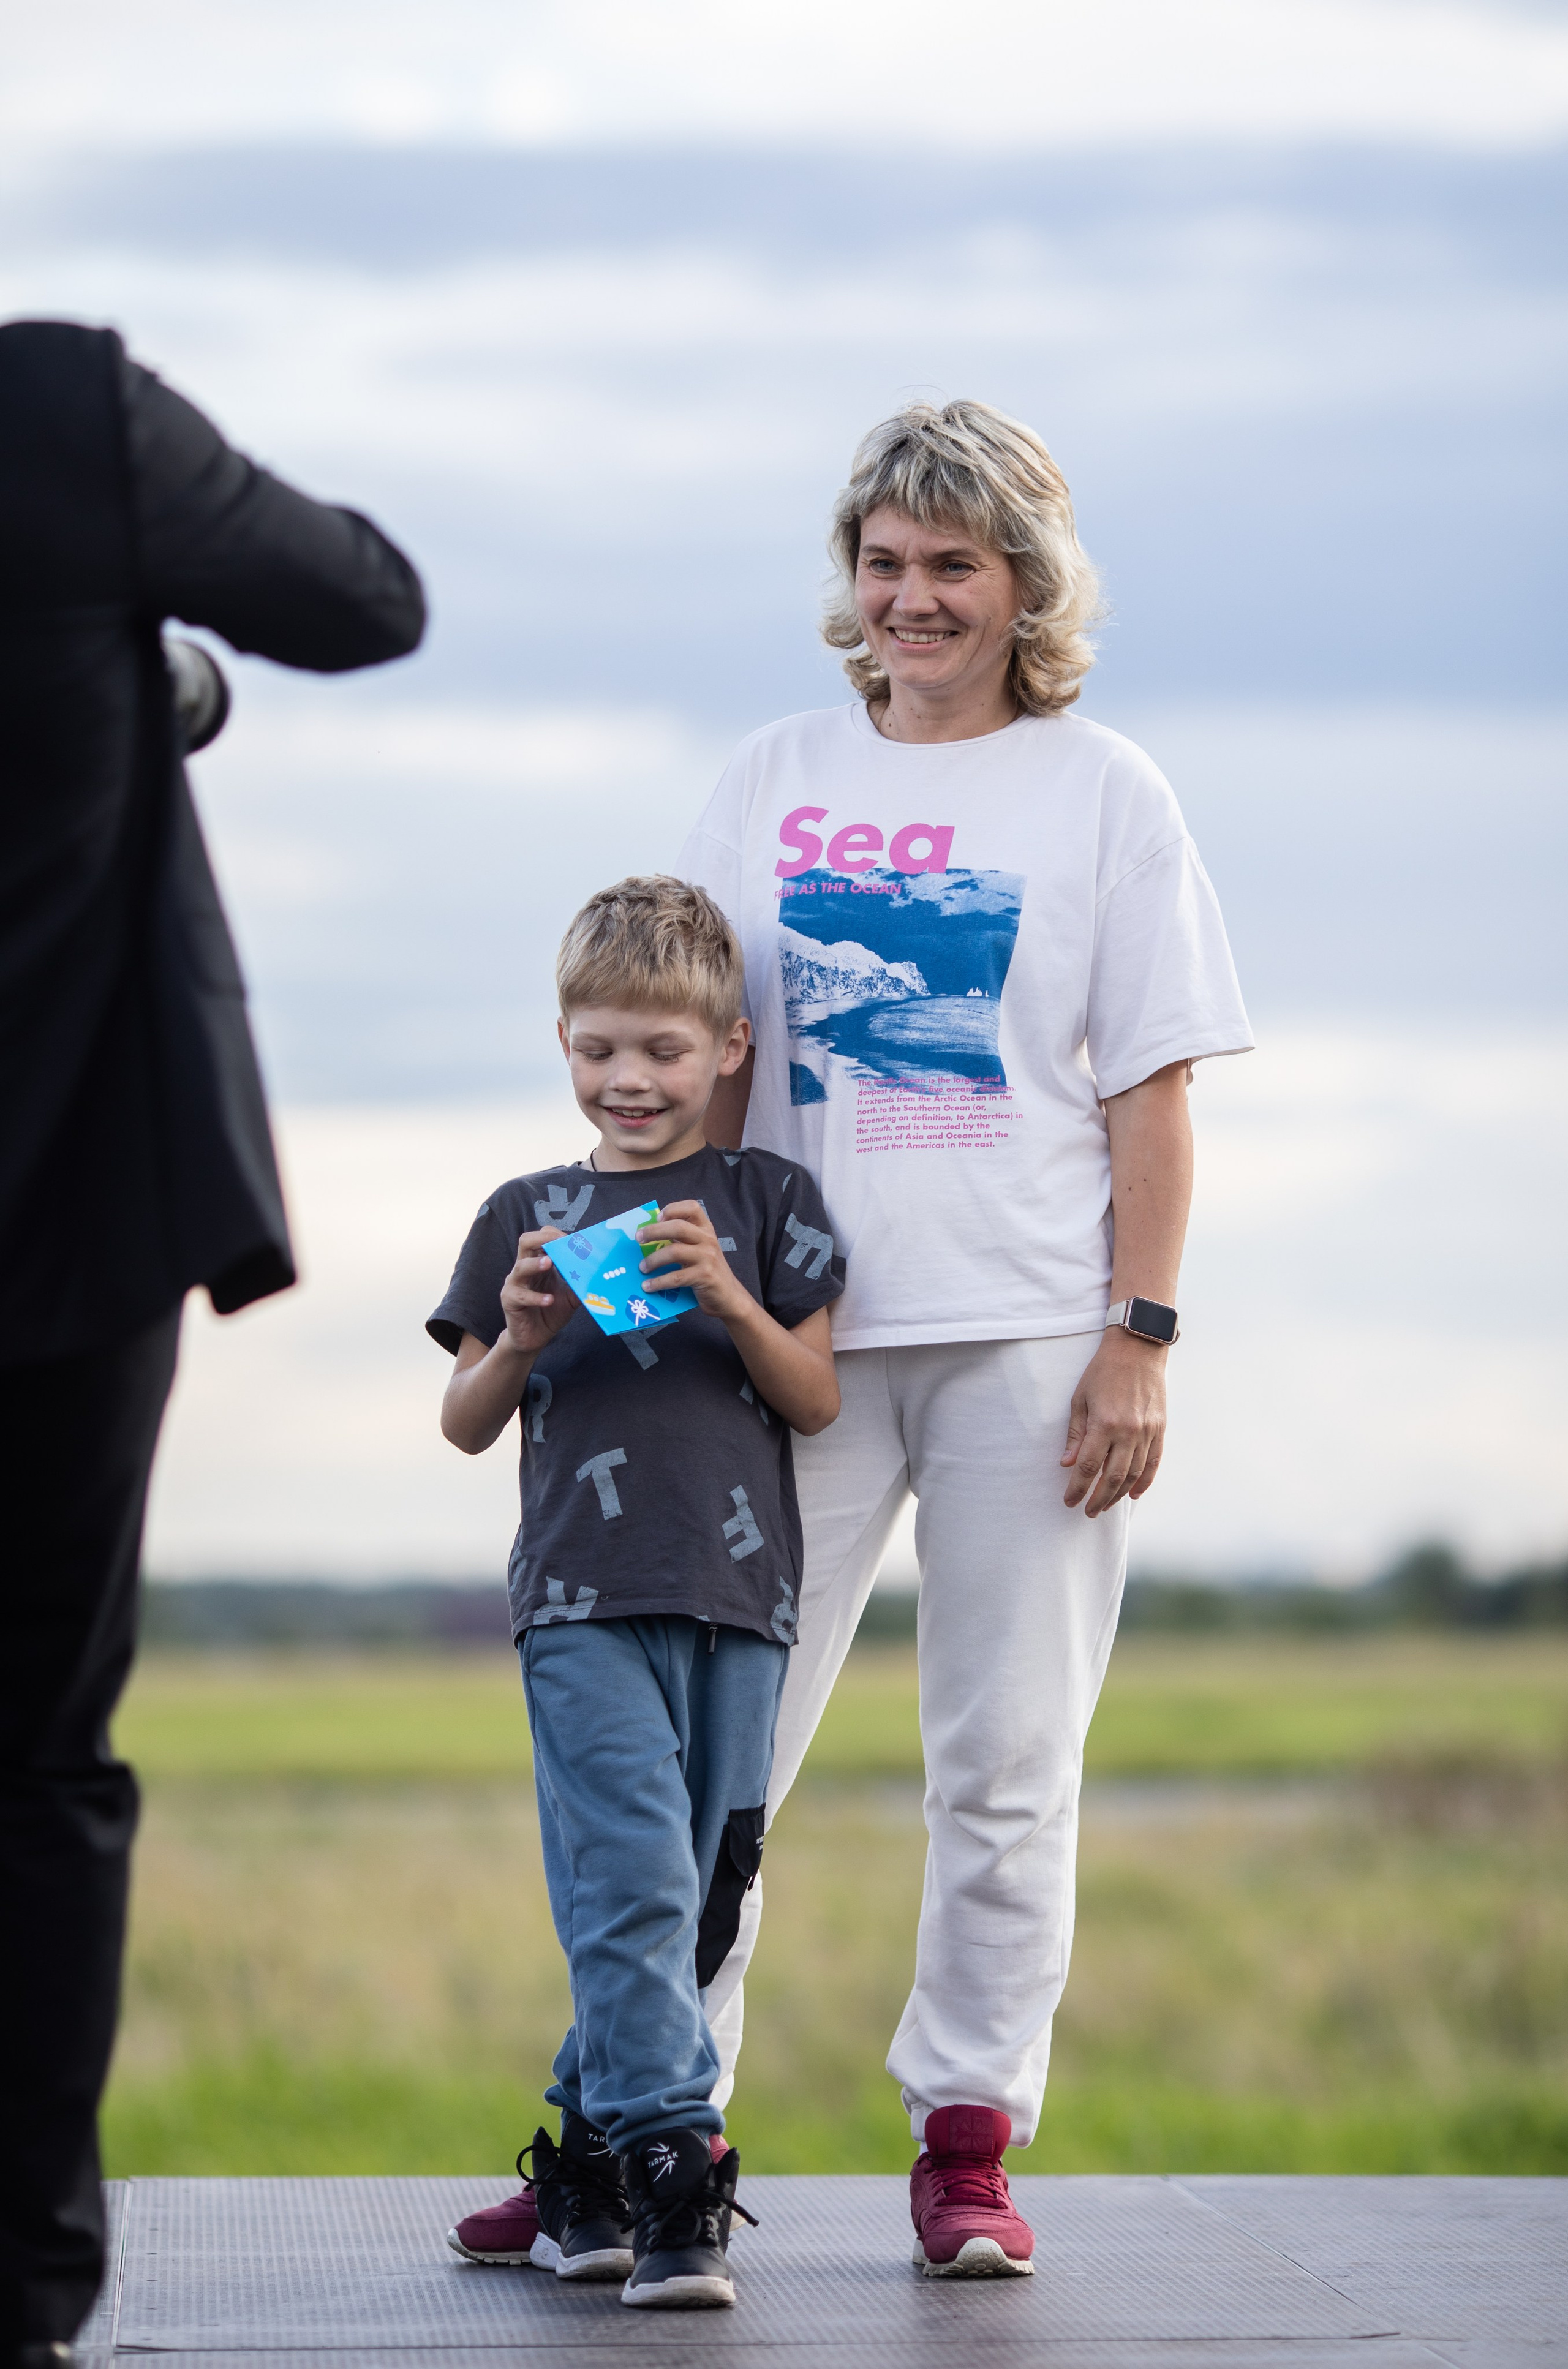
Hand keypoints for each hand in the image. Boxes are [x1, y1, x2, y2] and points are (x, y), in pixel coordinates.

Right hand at [498, 1228, 577, 1356]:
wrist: (534, 1338)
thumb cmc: (550, 1312)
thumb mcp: (570, 1296)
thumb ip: (579, 1283)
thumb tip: (598, 1274)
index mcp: (538, 1262)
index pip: (541, 1238)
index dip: (554, 1235)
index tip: (572, 1240)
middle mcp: (524, 1269)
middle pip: (525, 1242)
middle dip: (542, 1239)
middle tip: (558, 1243)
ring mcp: (514, 1284)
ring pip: (520, 1267)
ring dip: (535, 1264)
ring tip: (549, 1263)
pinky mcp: (509, 1300)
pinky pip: (520, 1295)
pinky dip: (536, 1297)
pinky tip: (549, 1300)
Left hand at [637, 1200, 747, 1321]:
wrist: (728, 1296)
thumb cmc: (707, 1271)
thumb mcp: (699, 1250)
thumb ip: (682, 1240)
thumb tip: (649, 1236)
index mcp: (706, 1229)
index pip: (692, 1207)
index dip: (673, 1209)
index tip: (658, 1217)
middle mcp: (708, 1239)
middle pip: (678, 1227)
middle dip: (654, 1231)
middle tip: (638, 1239)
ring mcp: (708, 1257)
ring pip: (674, 1251)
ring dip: (653, 1260)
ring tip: (642, 1267)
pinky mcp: (704, 1276)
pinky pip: (676, 1277)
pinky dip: (658, 1282)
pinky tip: (648, 1286)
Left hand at [1061, 1331, 1166, 1516]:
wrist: (1138, 1349)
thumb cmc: (1103, 1372)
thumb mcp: (1080, 1399)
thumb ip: (1076, 1434)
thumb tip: (1068, 1464)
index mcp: (1104, 1423)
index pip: (1089, 1466)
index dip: (1078, 1488)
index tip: (1069, 1501)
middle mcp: (1128, 1431)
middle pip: (1113, 1477)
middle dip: (1099, 1498)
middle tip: (1088, 1511)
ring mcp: (1147, 1432)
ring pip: (1134, 1474)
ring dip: (1119, 1494)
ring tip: (1105, 1505)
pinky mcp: (1160, 1429)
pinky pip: (1154, 1462)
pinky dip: (1145, 1481)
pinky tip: (1134, 1493)